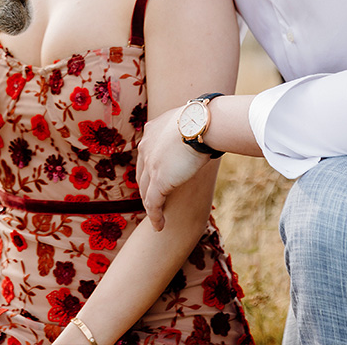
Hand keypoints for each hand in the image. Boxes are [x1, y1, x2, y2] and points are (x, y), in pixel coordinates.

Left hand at [136, 107, 208, 230]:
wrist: (203, 124)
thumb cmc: (204, 120)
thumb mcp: (187, 120)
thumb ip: (184, 127)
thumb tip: (198, 126)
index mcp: (151, 131)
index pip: (146, 155)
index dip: (150, 169)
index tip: (156, 179)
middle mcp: (146, 147)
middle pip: (142, 174)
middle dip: (146, 189)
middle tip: (154, 202)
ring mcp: (150, 165)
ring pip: (146, 191)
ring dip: (151, 206)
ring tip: (157, 218)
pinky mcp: (159, 180)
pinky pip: (153, 203)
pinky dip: (155, 216)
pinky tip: (159, 226)